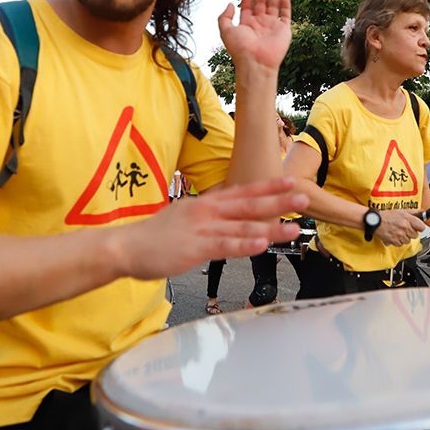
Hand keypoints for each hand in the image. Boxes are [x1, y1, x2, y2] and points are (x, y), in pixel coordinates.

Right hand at [112, 178, 307, 279]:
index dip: (268, 187)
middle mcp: (207, 212)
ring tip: (294, 228)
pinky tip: (261, 244)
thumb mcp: (185, 217)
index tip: (289, 182)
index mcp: (206, 204)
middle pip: (249, 205)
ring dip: (271, 227)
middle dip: (278, 201)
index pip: (243, 192)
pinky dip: (244, 244)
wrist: (126, 246)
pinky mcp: (195, 248)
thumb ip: (208, 218)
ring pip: (243, 227)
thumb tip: (228, 220)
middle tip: (303, 197)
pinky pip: (225, 246)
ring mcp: (202, 229)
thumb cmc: (155, 236)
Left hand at [217, 0, 291, 72]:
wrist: (256, 62)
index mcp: (247, 23)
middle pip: (261, 1)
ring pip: (273, 4)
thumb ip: (224, 16)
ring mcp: (272, 25)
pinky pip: (285, 14)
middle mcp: (260, 23)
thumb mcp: (225, 30)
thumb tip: (230, 4)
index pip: (247, 5)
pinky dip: (285, 5)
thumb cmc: (240, 49)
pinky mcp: (283, 29)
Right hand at [375, 210, 424, 246]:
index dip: (419, 227)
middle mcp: (405, 227)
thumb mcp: (401, 211)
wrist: (375, 221)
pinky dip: (398, 241)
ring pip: (408, 241)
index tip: (416, 227)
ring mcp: (400, 235)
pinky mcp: (395, 241)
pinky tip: (394, 236)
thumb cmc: (386, 216)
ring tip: (398, 232)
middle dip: (411, 233)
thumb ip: (413, 212)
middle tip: (405, 229)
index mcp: (408, 219)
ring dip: (404, 238)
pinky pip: (401, 244)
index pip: (422, 227)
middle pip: (415, 235)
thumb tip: (422, 212)